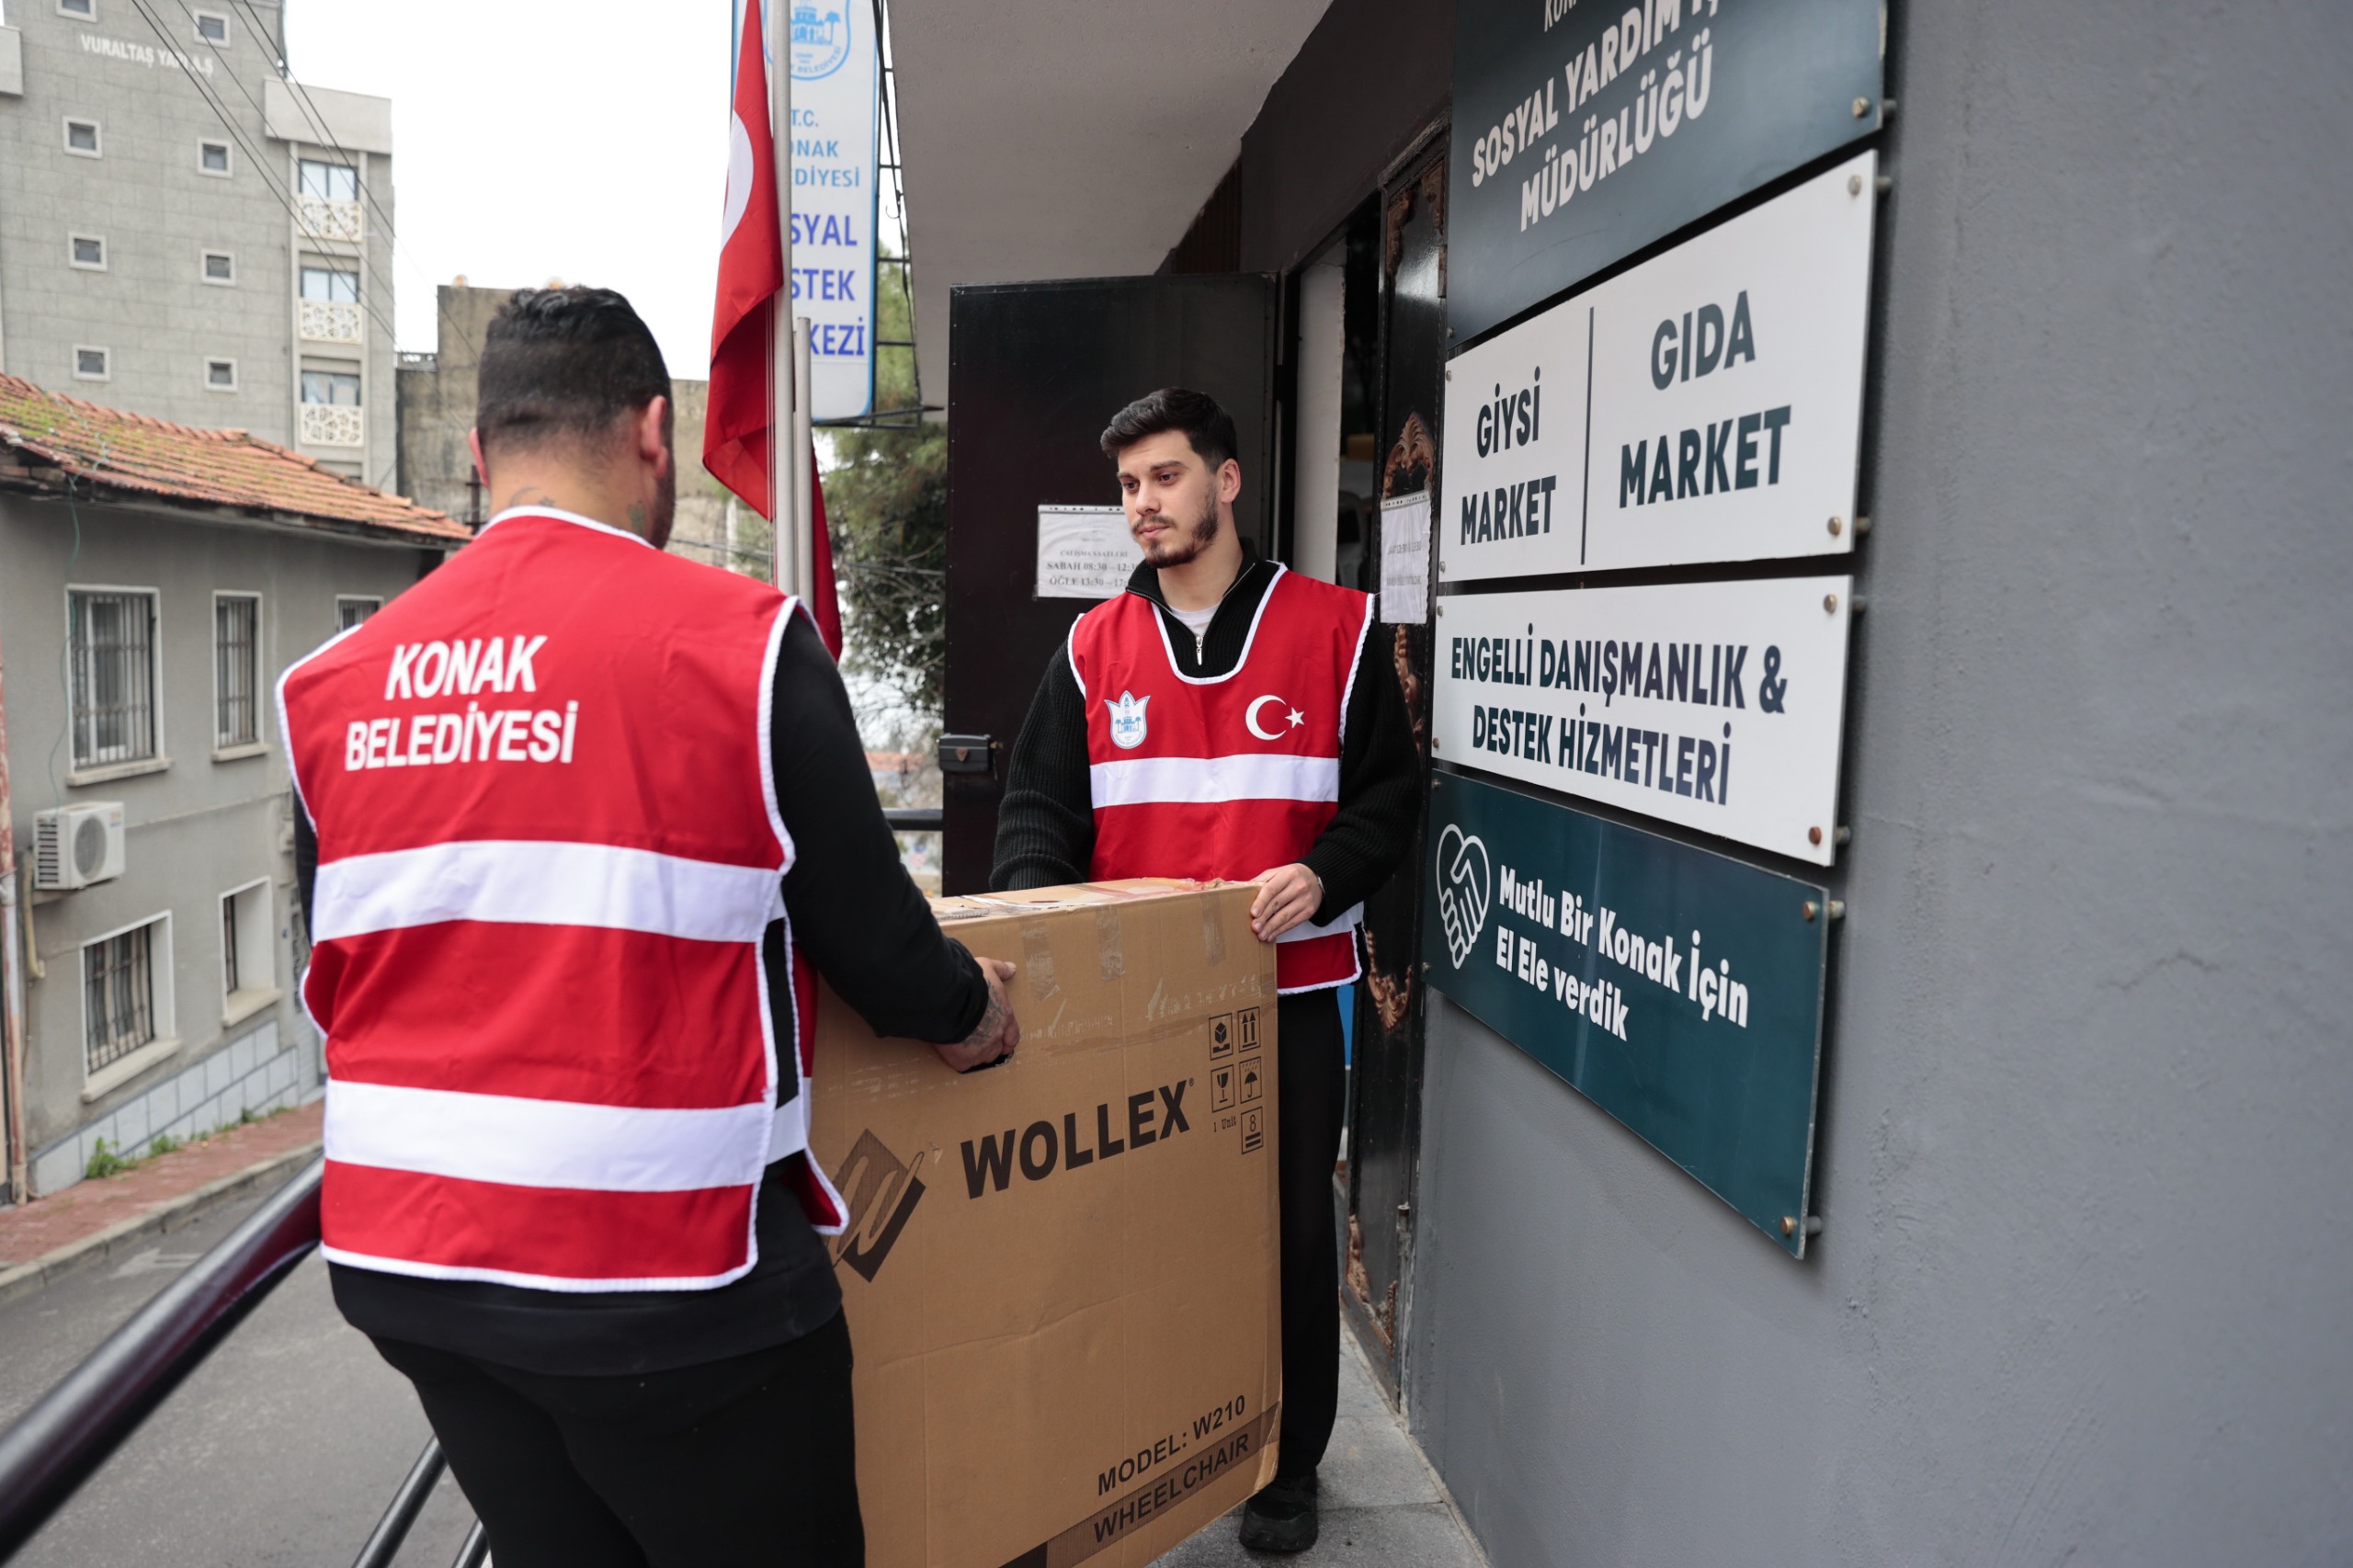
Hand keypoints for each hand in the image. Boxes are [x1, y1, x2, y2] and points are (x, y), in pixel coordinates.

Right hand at [934, 958, 1019, 1072]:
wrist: (949, 998)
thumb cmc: (970, 982)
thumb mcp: (988, 968)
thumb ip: (1001, 970)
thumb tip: (1012, 969)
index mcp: (1005, 1017)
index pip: (1012, 1036)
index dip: (1007, 1039)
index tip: (1001, 1039)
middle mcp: (996, 1036)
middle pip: (997, 1050)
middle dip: (990, 1047)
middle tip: (978, 1041)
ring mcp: (980, 1050)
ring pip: (982, 1058)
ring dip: (975, 1054)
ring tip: (963, 1046)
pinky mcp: (962, 1059)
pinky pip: (963, 1065)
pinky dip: (958, 1060)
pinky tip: (951, 1052)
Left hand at [1250, 864, 1323, 942]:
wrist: (1317, 879)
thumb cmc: (1291, 876)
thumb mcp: (1278, 872)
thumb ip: (1262, 880)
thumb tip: (1242, 890)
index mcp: (1288, 875)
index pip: (1272, 889)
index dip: (1261, 902)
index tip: (1253, 913)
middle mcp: (1298, 887)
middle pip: (1277, 904)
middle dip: (1264, 917)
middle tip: (1254, 927)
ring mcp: (1305, 900)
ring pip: (1285, 916)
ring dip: (1271, 927)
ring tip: (1261, 935)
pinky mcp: (1309, 911)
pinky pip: (1292, 923)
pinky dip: (1280, 931)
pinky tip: (1271, 935)